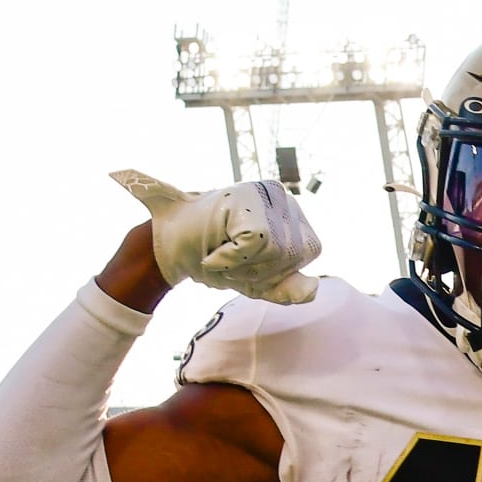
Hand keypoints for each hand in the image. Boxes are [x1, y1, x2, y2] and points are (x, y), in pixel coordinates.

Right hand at [109, 169, 320, 304]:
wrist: (168, 250)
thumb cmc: (214, 259)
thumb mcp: (257, 280)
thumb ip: (286, 287)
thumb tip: (313, 289)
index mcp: (291, 209)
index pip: (309, 252)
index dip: (278, 268)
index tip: (247, 259)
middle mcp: (281, 193)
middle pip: (295, 254)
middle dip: (262, 270)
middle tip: (232, 256)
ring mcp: (262, 192)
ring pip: (278, 252)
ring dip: (245, 265)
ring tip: (224, 252)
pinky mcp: (244, 200)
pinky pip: (255, 246)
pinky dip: (232, 259)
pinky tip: (215, 252)